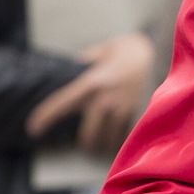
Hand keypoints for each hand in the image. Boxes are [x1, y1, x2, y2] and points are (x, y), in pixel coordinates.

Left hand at [26, 32, 156, 152]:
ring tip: (103, 144)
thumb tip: (78, 64)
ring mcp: (122, 107)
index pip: (62, 104)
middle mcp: (104, 98)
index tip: (33, 129)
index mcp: (91, 82)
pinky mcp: (137, 112)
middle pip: (88, 134)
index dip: (45, 117)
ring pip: (107, 138)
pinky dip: (120, 138)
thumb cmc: (129, 49)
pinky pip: (124, 134)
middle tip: (84, 144)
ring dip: (103, 143)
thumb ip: (88, 60)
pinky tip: (119, 138)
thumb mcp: (104, 50)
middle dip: (85, 142)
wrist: (160, 52)